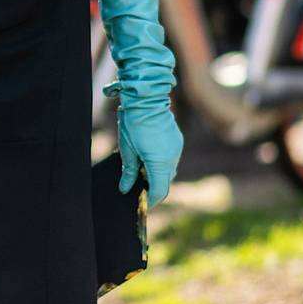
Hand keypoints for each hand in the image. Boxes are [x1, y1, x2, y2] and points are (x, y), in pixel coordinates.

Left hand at [106, 88, 182, 202]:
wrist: (146, 99)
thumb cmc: (134, 123)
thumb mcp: (127, 149)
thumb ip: (129, 172)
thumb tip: (125, 189)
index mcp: (160, 163)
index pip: (158, 191)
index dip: (150, 200)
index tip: (142, 204)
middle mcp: (172, 158)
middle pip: (165, 182)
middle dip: (153, 188)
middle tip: (138, 189)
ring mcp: (177, 149)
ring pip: (169, 171)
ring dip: (158, 175)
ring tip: (141, 172)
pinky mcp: (177, 141)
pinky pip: (171, 159)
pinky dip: (162, 164)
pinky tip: (148, 158)